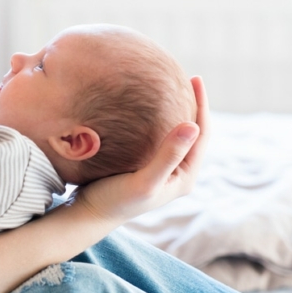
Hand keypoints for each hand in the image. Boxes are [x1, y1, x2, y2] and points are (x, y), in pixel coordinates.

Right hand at [74, 76, 209, 223]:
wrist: (89, 215)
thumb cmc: (115, 200)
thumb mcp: (144, 180)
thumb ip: (168, 155)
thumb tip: (193, 125)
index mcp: (185, 176)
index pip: (201, 133)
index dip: (201, 105)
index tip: (195, 78)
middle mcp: (178, 173)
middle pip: (193, 133)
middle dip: (193, 105)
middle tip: (187, 77)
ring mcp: (163, 171)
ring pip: (177, 135)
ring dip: (177, 112)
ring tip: (171, 88)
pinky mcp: (147, 168)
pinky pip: (160, 138)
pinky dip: (159, 120)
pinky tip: (147, 108)